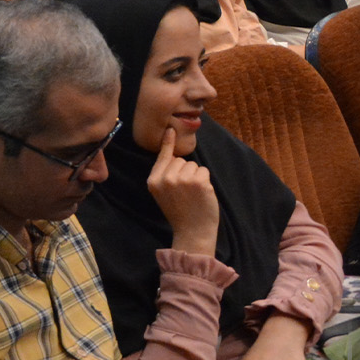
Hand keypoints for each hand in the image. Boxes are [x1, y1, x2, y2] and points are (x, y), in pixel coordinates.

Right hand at [146, 126, 218, 255]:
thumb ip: (164, 174)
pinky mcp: (199, 182)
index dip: (167, 143)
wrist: (192, 231)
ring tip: (192, 194)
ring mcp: (182, 179)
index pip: (163, 157)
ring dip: (196, 176)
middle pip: (180, 160)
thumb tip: (173, 153)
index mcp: (153, 180)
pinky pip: (204, 171)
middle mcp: (166, 178)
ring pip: (193, 165)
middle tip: (184, 191)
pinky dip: (205, 181)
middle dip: (185, 171)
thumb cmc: (178, 211)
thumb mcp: (162, 193)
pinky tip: (201, 194)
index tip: (170, 129)